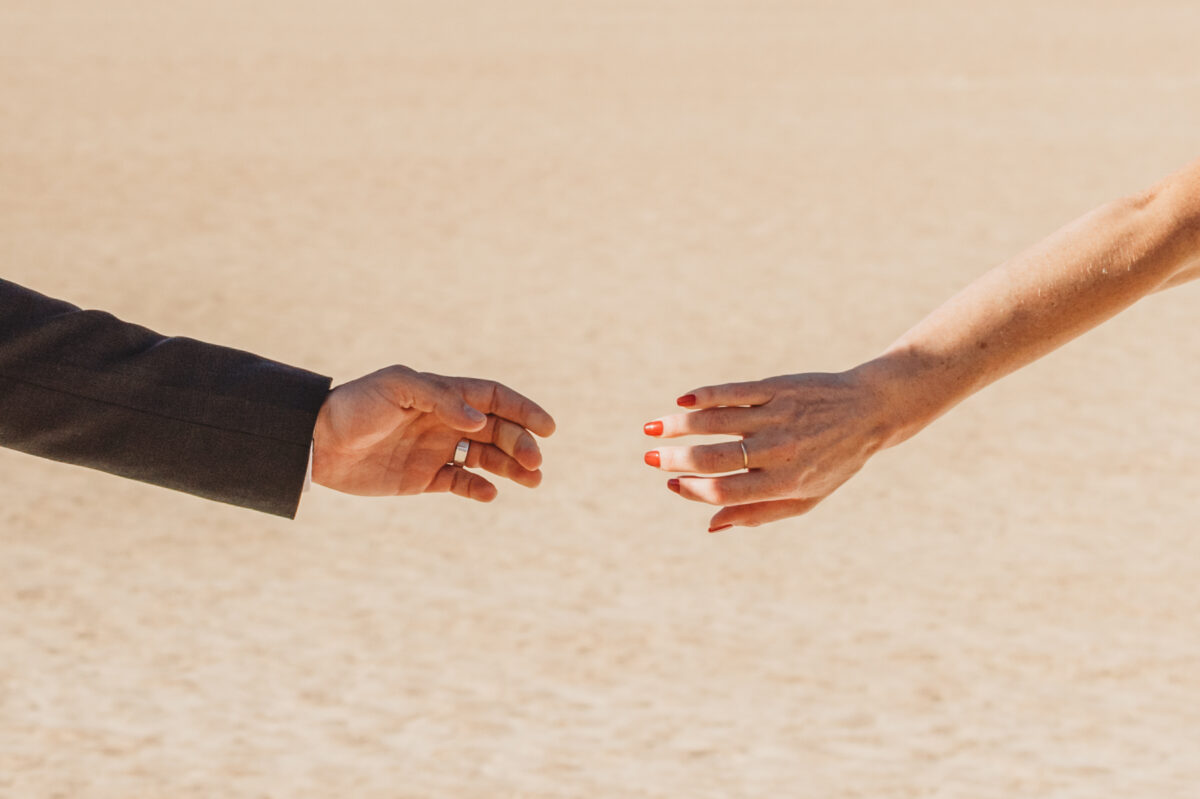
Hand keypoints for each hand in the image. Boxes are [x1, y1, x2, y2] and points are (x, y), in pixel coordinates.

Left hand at [312, 365, 555, 501]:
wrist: (315, 442)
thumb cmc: (355, 406)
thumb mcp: (396, 388)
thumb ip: (439, 397)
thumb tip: (477, 419)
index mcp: (443, 395)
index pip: (495, 398)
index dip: (524, 410)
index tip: (548, 428)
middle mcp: (445, 421)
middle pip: (498, 430)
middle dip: (522, 444)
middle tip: (535, 463)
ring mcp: (435, 450)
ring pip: (486, 458)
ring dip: (511, 467)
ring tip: (532, 480)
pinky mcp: (422, 478)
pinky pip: (460, 483)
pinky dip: (478, 488)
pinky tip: (488, 493)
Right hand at [643, 363, 904, 530]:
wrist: (871, 410)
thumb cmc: (834, 461)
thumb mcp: (805, 497)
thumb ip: (758, 513)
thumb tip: (710, 524)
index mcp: (787, 481)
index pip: (726, 490)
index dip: (692, 489)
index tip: (671, 483)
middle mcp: (781, 449)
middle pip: (714, 457)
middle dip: (675, 459)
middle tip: (649, 458)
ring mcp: (778, 415)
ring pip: (716, 421)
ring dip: (678, 426)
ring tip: (652, 429)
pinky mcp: (778, 387)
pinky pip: (733, 392)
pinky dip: (703, 396)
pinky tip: (681, 402)